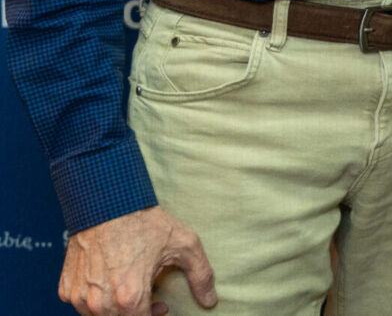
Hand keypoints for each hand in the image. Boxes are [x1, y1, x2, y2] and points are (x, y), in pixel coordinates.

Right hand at [58, 206, 215, 315]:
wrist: (107, 202)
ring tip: (130, 287)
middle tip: (150, 296)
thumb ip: (202, 276)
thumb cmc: (146, 223)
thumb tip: (210, 301)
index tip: (163, 306)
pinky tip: (110, 282)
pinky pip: (81, 306)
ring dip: (116, 309)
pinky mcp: (66, 289)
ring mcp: (80, 297)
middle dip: (137, 313)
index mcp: (130, 298)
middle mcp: (100, 303)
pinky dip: (96, 300)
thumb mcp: (185, 245)